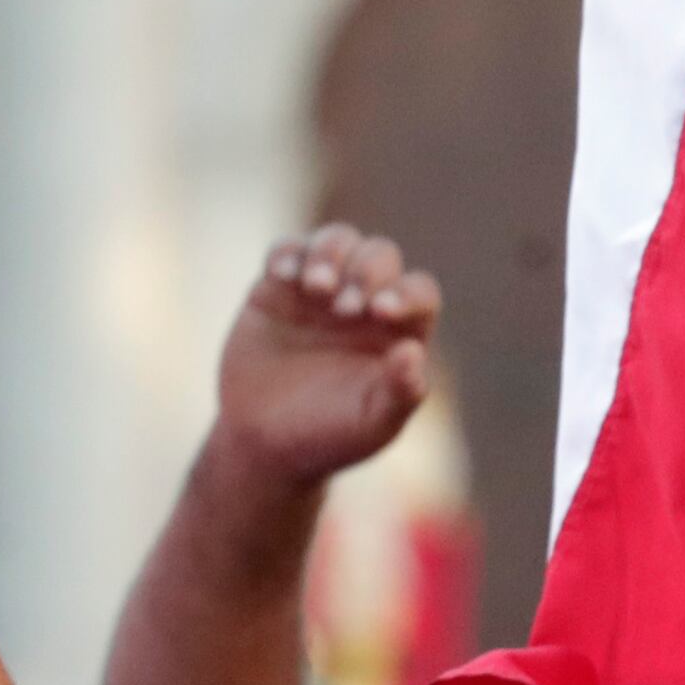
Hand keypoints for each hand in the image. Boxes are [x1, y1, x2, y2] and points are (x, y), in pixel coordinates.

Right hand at [209, 227, 438, 488]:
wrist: (265, 442)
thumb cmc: (330, 436)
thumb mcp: (373, 424)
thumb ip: (401, 392)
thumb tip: (414, 351)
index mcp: (399, 331)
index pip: (419, 292)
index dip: (407, 293)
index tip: (382, 312)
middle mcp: (365, 303)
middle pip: (379, 256)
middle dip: (367, 272)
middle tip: (345, 308)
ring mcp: (320, 291)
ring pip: (337, 241)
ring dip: (330, 253)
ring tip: (317, 288)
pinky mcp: (277, 287)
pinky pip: (287, 250)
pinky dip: (287, 253)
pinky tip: (282, 275)